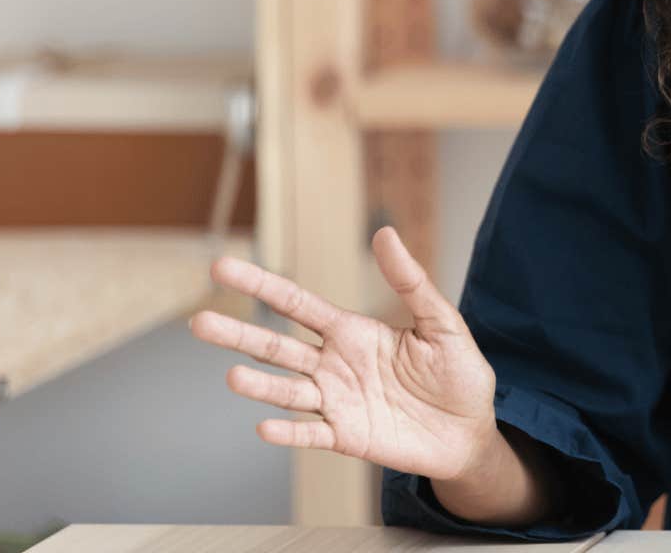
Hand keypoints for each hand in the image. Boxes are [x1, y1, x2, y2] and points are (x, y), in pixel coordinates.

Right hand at [190, 226, 500, 482]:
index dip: (261, 285)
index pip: (296, 304)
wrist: (471, 432)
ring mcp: (336, 402)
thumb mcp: (441, 323)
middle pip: (276, 347)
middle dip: (239, 335)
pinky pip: (311, 434)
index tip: (222, 268)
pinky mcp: (346, 437)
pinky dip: (289, 434)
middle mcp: (334, 364)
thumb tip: (386, 233)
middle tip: (199, 322)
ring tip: (233, 377)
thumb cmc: (458, 374)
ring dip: (260, 386)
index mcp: (352, 331)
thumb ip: (411, 282)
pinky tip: (266, 428)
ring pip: (287, 391)